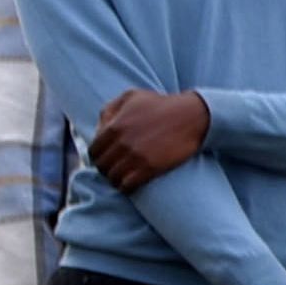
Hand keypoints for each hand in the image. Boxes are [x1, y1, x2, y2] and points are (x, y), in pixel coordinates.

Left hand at [90, 90, 211, 189]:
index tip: (106, 160)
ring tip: (123, 179)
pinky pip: (127, 185)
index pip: (94, 150)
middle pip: (102, 166)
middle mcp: (122, 142)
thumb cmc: (162, 105)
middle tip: (114, 170)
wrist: (191, 116)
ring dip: (116, 180)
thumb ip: (110, 109)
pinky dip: (126, 187)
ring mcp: (135, 156)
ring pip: (113, 177)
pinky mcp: (150, 168)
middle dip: (106, 169)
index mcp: (114, 126)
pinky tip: (130, 185)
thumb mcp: (132, 97)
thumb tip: (99, 128)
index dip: (97, 157)